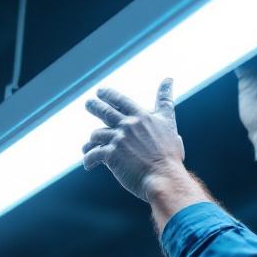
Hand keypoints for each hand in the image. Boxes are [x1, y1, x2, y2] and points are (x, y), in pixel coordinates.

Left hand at [82, 79, 185, 200]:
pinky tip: (88, 164)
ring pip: (96, 134)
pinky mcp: (111, 154)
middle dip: (94, 106)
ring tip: (86, 147)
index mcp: (142, 117)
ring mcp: (119, 138)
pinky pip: (93, 154)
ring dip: (90, 142)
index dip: (110, 95)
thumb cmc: (170, 155)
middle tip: (89, 104)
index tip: (100, 91)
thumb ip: (165, 103)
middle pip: (105, 111)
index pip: (122, 101)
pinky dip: (89, 159)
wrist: (165, 176)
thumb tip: (168, 80)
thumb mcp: (170, 122)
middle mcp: (129, 124)